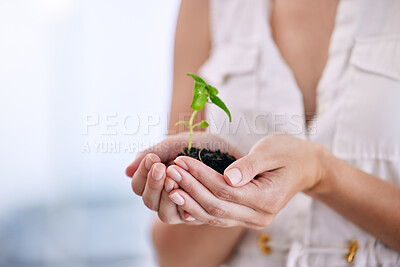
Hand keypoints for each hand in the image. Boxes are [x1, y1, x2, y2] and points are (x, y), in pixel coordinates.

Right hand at [125, 132, 241, 223]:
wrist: (233, 149)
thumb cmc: (203, 145)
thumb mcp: (177, 144)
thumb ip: (154, 154)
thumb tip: (126, 171)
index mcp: (157, 182)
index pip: (138, 186)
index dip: (141, 174)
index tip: (153, 158)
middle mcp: (166, 199)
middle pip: (148, 201)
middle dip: (153, 184)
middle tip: (162, 167)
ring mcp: (182, 209)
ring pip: (164, 214)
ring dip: (167, 196)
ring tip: (174, 176)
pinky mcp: (200, 216)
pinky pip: (187, 218)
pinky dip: (185, 205)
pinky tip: (188, 192)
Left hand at [165, 134, 326, 228]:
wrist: (304, 167)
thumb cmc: (288, 153)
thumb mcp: (271, 151)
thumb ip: (250, 165)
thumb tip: (229, 177)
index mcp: (268, 199)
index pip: (225, 190)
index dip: (200, 176)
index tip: (181, 160)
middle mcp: (259, 216)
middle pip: (216, 206)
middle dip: (190, 188)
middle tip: (170, 171)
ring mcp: (252, 220)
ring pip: (214, 216)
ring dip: (189, 201)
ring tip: (168, 184)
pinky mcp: (244, 218)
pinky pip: (217, 218)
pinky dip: (197, 209)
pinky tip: (180, 200)